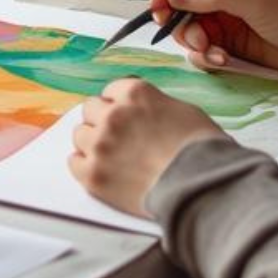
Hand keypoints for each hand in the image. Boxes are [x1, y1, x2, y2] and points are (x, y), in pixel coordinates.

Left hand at [68, 78, 224, 215]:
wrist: (201, 186)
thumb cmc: (202, 150)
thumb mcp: (183, 111)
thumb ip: (154, 106)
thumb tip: (145, 114)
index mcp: (135, 93)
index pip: (111, 91)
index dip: (119, 105)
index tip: (123, 116)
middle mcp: (113, 114)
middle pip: (90, 109)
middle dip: (102, 121)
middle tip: (118, 137)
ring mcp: (101, 144)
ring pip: (80, 135)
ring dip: (93, 143)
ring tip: (113, 157)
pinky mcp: (94, 174)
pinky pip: (74, 163)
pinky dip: (85, 167)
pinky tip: (101, 170)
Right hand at [150, 0, 277, 80]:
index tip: (158, 6)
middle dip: (178, 18)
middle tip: (188, 37)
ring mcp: (226, 13)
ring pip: (188, 24)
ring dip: (193, 41)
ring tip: (213, 53)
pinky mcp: (230, 39)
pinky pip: (202, 45)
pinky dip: (206, 55)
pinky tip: (223, 61)